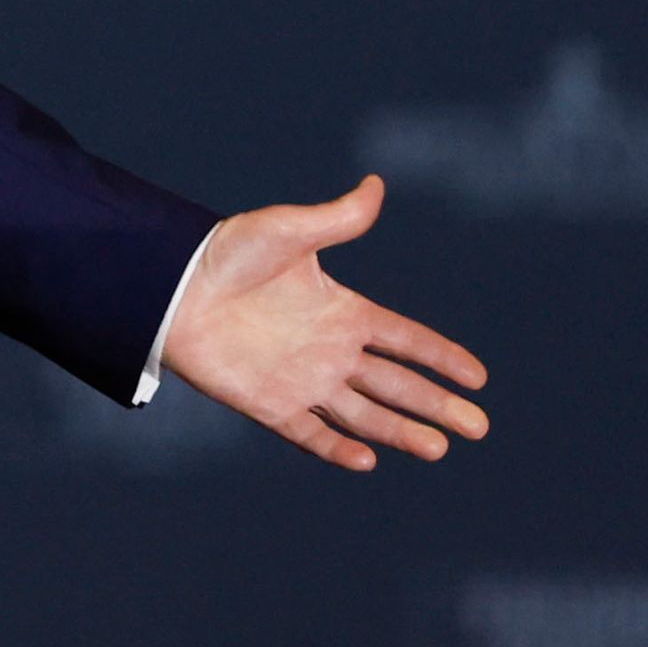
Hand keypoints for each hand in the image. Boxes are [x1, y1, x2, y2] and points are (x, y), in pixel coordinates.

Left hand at [162, 174, 487, 469]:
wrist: (167, 286)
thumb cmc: (224, 253)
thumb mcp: (286, 231)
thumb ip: (336, 218)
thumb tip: (375, 185)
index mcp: (342, 311)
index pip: (406, 339)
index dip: (442, 357)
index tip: (479, 378)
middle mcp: (330, 351)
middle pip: (397, 385)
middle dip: (438, 405)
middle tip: (478, 427)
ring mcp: (301, 380)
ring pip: (363, 414)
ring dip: (399, 432)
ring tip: (438, 448)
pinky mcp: (268, 403)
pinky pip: (309, 433)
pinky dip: (335, 448)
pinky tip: (367, 461)